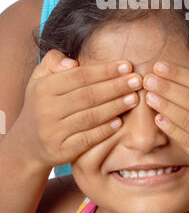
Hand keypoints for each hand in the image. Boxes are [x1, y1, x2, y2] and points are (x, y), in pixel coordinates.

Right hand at [10, 50, 141, 169]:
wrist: (27, 144)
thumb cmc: (42, 103)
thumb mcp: (40, 78)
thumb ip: (54, 61)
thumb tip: (72, 62)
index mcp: (43, 88)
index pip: (80, 76)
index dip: (105, 70)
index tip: (127, 65)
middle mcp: (46, 110)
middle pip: (88, 95)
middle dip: (116, 86)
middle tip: (137, 80)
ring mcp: (53, 132)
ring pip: (90, 117)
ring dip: (115, 106)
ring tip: (134, 98)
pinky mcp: (60, 151)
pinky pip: (87, 139)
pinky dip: (105, 130)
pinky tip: (120, 121)